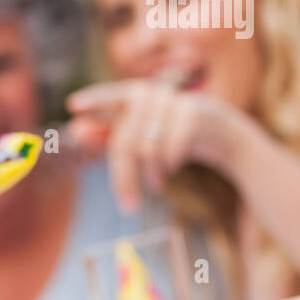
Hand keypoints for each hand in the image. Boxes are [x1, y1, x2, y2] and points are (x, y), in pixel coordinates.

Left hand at [66, 81, 250, 212]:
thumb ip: (109, 135)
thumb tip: (75, 131)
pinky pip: (173, 146)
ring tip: (156, 183)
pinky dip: (171, 162)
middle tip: (128, 206)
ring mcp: (177, 100)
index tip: (72, 105)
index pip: (112, 96)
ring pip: (149, 147)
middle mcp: (155, 94)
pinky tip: (174, 168)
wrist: (227, 136)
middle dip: (125, 177)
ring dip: (152, 172)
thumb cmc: (174, 136)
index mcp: (136, 96)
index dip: (94, 100)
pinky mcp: (198, 112)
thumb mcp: (143, 136)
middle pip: (126, 141)